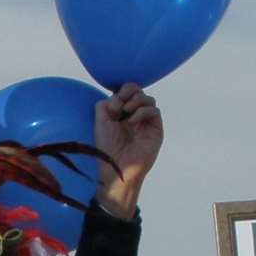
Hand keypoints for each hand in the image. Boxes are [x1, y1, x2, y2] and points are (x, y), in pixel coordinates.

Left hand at [92, 83, 162, 220]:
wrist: (115, 166)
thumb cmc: (106, 146)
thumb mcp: (100, 121)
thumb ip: (105, 104)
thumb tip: (118, 97)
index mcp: (121, 113)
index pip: (127, 91)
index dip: (123, 90)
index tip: (114, 103)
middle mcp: (134, 115)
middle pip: (139, 91)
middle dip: (129, 92)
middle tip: (121, 105)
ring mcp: (146, 122)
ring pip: (148, 99)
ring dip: (136, 101)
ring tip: (125, 113)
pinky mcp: (155, 129)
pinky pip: (154, 111)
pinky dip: (142, 112)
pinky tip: (132, 121)